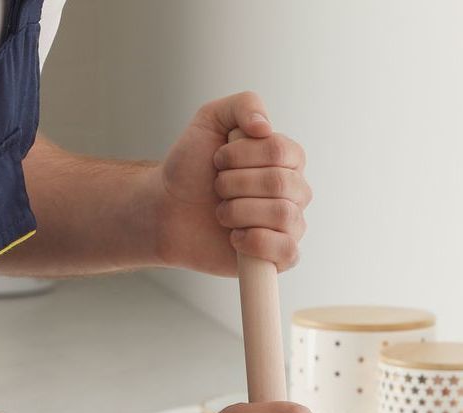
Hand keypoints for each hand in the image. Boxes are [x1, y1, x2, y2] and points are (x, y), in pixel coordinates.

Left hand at [149, 91, 311, 275]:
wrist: (169, 211)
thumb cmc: (191, 168)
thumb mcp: (210, 120)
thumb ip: (243, 105)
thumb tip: (265, 126)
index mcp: (285, 158)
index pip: (281, 151)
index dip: (243, 156)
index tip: (218, 160)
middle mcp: (294, 191)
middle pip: (281, 184)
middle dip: (236, 185)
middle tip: (216, 188)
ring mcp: (289, 225)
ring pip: (283, 216)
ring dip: (240, 212)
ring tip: (221, 213)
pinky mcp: (278, 257)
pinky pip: (288, 250)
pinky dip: (257, 242)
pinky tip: (235, 238)